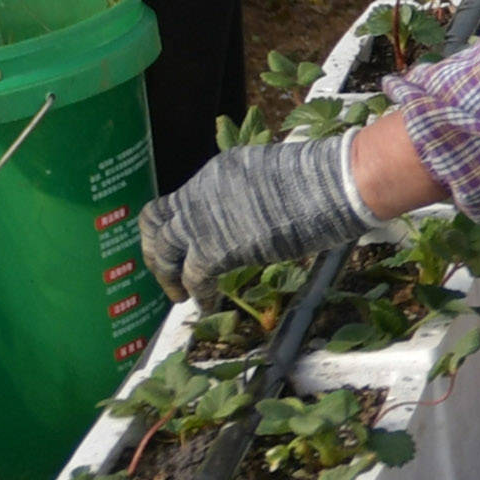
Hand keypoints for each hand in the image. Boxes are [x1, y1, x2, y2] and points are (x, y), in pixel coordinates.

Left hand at [141, 126, 377, 296]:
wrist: (323, 187)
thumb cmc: (314, 179)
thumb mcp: (268, 177)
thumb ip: (249, 195)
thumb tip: (253, 213)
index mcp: (214, 173)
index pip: (180, 200)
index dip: (177, 224)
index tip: (184, 243)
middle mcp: (198, 195)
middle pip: (156, 225)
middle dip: (157, 250)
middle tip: (168, 272)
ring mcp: (201, 222)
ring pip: (164, 252)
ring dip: (168, 277)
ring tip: (179, 296)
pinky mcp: (213, 250)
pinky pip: (193, 278)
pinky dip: (199, 296)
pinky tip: (207, 306)